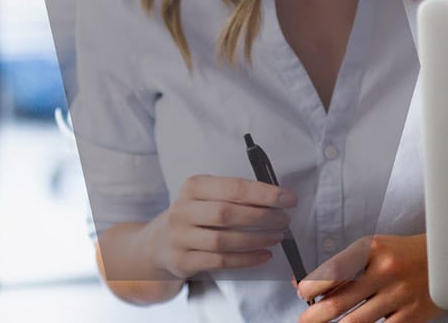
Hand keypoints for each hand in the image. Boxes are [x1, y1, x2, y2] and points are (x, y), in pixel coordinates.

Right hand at [140, 174, 294, 279]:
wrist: (159, 243)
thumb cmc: (196, 213)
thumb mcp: (208, 195)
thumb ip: (236, 194)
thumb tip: (277, 198)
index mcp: (194, 186)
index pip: (234, 187)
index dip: (265, 193)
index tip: (289, 199)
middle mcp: (183, 210)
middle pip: (227, 213)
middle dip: (262, 217)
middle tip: (285, 220)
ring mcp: (180, 237)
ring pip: (223, 240)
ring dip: (256, 239)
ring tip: (277, 236)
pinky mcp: (182, 261)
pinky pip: (219, 261)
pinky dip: (246, 259)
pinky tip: (264, 254)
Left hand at [297, 234, 441, 322]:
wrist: (444, 259)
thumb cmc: (403, 254)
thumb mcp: (375, 249)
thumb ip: (348, 265)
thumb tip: (313, 285)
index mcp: (372, 249)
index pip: (333, 271)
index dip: (312, 286)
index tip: (302, 293)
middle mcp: (385, 270)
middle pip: (339, 301)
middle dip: (315, 315)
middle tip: (304, 320)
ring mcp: (399, 295)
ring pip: (355, 322)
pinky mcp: (411, 315)